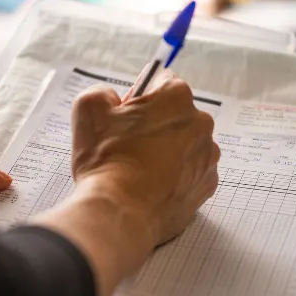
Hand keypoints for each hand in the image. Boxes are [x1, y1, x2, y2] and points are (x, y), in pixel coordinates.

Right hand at [71, 69, 218, 245]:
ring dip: (165, 150)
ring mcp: (207, 157)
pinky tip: (150, 185)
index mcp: (176, 97)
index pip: (161, 82)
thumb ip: (102, 93)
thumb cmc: (107, 161)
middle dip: (154, 124)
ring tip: (137, 169)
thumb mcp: (89, 109)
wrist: (120, 213)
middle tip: (126, 144)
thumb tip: (111, 99)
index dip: (139, 97)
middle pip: (175, 114)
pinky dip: (174, 176)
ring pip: (184, 144)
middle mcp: (200, 123)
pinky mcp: (206, 186)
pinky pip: (190, 172)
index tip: (125, 114)